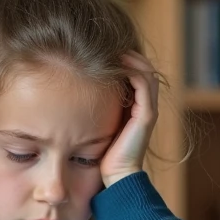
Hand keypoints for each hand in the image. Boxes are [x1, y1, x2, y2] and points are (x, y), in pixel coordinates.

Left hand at [100, 52, 160, 187]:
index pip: (136, 74)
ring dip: (132, 58)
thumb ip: (94, 110)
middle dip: (128, 54)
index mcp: (135, 108)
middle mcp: (145, 107)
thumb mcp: (96, 125)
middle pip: (143, 70)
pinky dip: (133, 70)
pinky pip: (144, 85)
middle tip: (109, 43)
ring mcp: (148, 110)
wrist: (116, 177)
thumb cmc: (102, 154)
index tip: (103, 49)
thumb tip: (71, 91)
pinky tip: (118, 62)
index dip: (124, 60)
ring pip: (146, 73)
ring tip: (114, 47)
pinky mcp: (146, 116)